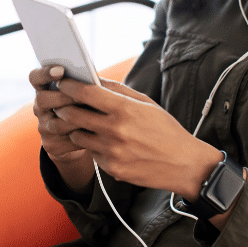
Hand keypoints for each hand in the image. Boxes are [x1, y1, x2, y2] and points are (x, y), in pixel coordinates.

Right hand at [29, 65, 94, 192]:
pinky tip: (96, 133)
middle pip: (42, 100)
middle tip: (81, 97)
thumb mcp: (84, 93)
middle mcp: (40, 107)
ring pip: (56, 124)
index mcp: (44, 89)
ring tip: (94, 116)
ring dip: (76, 119)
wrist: (81, 136)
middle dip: (63, 98)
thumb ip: (86, 85)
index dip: (44, 73)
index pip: (35, 77)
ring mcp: (44, 127)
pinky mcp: (51, 145)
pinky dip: (82, 137)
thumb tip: (96, 81)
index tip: (61, 70)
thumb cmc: (86, 106)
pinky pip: (65, 142)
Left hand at [54, 78, 221, 200]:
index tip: (63, 82)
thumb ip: (118, 90)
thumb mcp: (146, 103)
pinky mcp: (111, 169)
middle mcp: (115, 131)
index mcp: (125, 110)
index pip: (86, 93)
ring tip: (87, 124)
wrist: (184, 165)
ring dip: (77, 129)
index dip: (69, 86)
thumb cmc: (166, 130)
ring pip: (77, 136)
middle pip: (72, 114)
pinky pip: (92, 153)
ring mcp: (112, 152)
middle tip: (62, 103)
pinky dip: (94, 147)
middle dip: (64, 107)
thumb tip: (95, 78)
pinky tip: (108, 144)